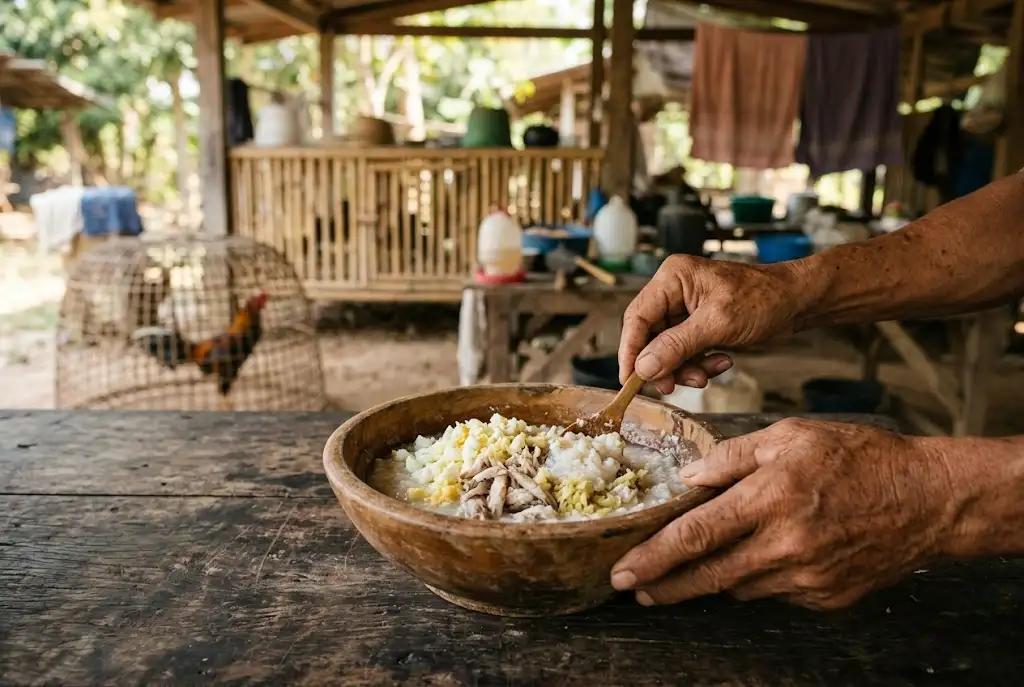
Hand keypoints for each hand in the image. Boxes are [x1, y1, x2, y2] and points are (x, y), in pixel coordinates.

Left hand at [610, 418, 959, 609]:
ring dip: (713, 577)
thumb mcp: (790, 435)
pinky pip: (775, 592)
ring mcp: (808, 576)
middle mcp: (786, 544)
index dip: (654, 557)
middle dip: (665, 586)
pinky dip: (758, 577)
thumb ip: (732, 456)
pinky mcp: (826, 596)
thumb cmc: (858, 457)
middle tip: (634, 590)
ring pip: (740, 586)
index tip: (624, 571)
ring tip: (694, 565)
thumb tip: (688, 478)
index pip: (696, 534)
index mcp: (771, 497)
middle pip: (709, 575)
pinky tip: (762, 556)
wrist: (928, 499)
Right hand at [618, 255, 817, 393]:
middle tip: (675, 386)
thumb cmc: (764, 299)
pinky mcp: (698, 324)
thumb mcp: (718, 324)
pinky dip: (699, 364)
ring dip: (685, 368)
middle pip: (650, 337)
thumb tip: (643, 368)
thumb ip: (677, 346)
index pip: (637, 318)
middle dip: (664, 364)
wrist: (798, 301)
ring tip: (708, 374)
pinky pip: (686, 352)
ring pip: (667, 349)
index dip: (630, 351)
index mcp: (672, 278)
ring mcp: (685, 309)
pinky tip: (721, 362)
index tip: (630, 380)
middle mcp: (674, 291)